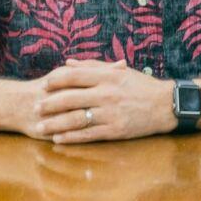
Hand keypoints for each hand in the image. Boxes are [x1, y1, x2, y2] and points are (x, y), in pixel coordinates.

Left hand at [33, 58, 175, 143]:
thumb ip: (93, 66)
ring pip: (76, 119)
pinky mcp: (115, 130)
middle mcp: (107, 94)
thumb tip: (67, 63)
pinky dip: (71, 137)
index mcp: (108, 77)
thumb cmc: (141, 86)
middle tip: (34, 107)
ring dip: (55, 123)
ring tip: (40, 127)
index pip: (74, 76)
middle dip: (49, 103)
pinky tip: (58, 138)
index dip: (56, 81)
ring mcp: (110, 113)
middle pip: (70, 98)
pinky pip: (88, 135)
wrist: (166, 105)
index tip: (43, 85)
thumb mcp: (119, 71)